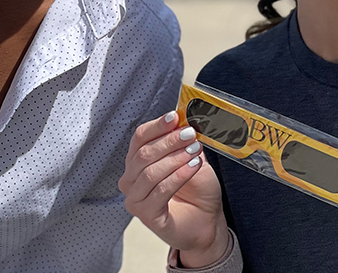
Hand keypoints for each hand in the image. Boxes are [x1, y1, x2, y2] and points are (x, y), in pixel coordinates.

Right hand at [119, 112, 229, 267]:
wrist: (207, 220)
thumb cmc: (196, 189)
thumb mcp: (191, 157)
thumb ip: (185, 140)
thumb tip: (185, 117)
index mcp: (137, 162)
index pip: (139, 138)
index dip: (157, 126)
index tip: (175, 116)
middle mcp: (130, 179)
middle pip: (144, 154)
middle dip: (169, 141)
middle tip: (190, 134)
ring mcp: (135, 199)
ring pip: (150, 173)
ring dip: (175, 159)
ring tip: (195, 152)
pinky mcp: (146, 215)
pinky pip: (159, 192)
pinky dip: (178, 176)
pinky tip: (192, 167)